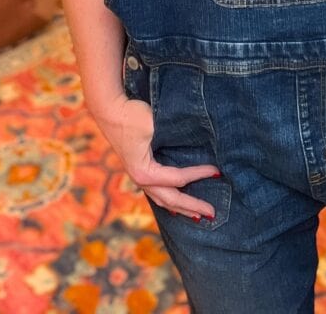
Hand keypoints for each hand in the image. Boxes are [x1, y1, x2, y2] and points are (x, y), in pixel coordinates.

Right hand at [94, 94, 220, 220]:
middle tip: (213, 214)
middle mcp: (140, 179)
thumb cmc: (131, 116)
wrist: (108, 108)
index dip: (199, 174)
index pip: (179, 179)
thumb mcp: (153, 127)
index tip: (217, 171)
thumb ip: (172, 139)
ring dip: (181, 208)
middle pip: (171, 199)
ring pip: (163, 199)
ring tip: (197, 216)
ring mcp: (138, 176)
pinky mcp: (138, 169)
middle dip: (192, 207)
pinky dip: (169, 199)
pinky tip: (175, 204)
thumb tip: (194, 145)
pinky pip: (156, 190)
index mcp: (144, 173)